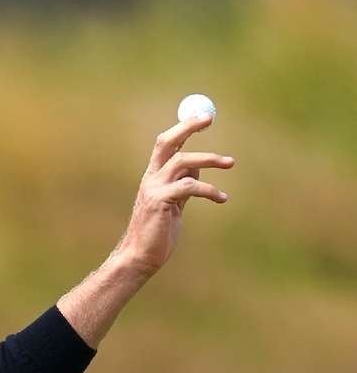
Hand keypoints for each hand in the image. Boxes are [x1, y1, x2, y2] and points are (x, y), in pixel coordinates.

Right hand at [115, 114, 234, 276]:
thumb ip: (181, 184)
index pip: (166, 144)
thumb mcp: (172, 203)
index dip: (183, 127)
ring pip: (183, 162)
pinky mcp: (161, 202)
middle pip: (168, 143)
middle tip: (209, 118)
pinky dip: (210, 191)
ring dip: (210, 159)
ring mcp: (154, 189)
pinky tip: (222, 198)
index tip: (204, 117)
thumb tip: (197, 168)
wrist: (141, 256)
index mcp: (152, 177)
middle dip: (188, 127)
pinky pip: (190, 187)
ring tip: (231, 162)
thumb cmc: (157, 232)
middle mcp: (151, 178)